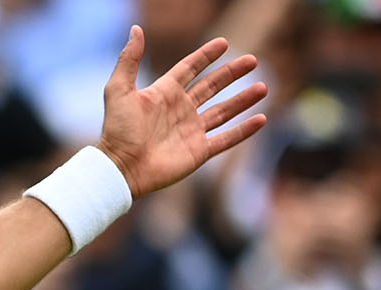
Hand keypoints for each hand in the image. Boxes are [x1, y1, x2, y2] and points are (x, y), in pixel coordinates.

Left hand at [94, 28, 267, 197]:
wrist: (121, 168)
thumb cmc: (117, 129)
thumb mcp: (119, 89)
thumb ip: (129, 59)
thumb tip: (136, 29)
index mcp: (164, 93)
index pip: (190, 68)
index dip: (206, 56)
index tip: (224, 43)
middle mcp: (180, 110)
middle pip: (212, 86)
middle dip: (232, 73)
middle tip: (252, 60)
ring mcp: (191, 131)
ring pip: (224, 111)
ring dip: (243, 100)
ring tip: (263, 87)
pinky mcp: (198, 152)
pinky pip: (226, 139)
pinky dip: (244, 130)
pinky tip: (262, 119)